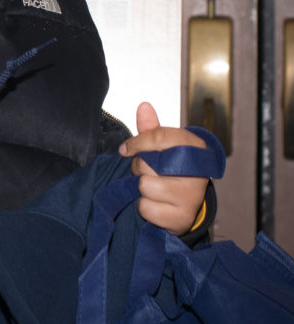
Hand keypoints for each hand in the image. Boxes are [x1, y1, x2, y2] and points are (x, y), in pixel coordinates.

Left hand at [118, 102, 207, 234]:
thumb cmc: (173, 169)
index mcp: (195, 147)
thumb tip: (143, 106)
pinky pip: (146, 208)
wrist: (188, 202)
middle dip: (139, 167)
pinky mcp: (182, 217)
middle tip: (148, 171)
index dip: (137, 142)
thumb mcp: (164, 147)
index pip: (158, 136)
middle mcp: (198, 171)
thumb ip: (151, 128)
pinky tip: (157, 203)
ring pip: (145, 185)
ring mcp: (192, 195)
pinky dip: (145, 206)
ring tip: (153, 186)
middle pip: (147, 162)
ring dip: (142, 188)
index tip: (126, 149)